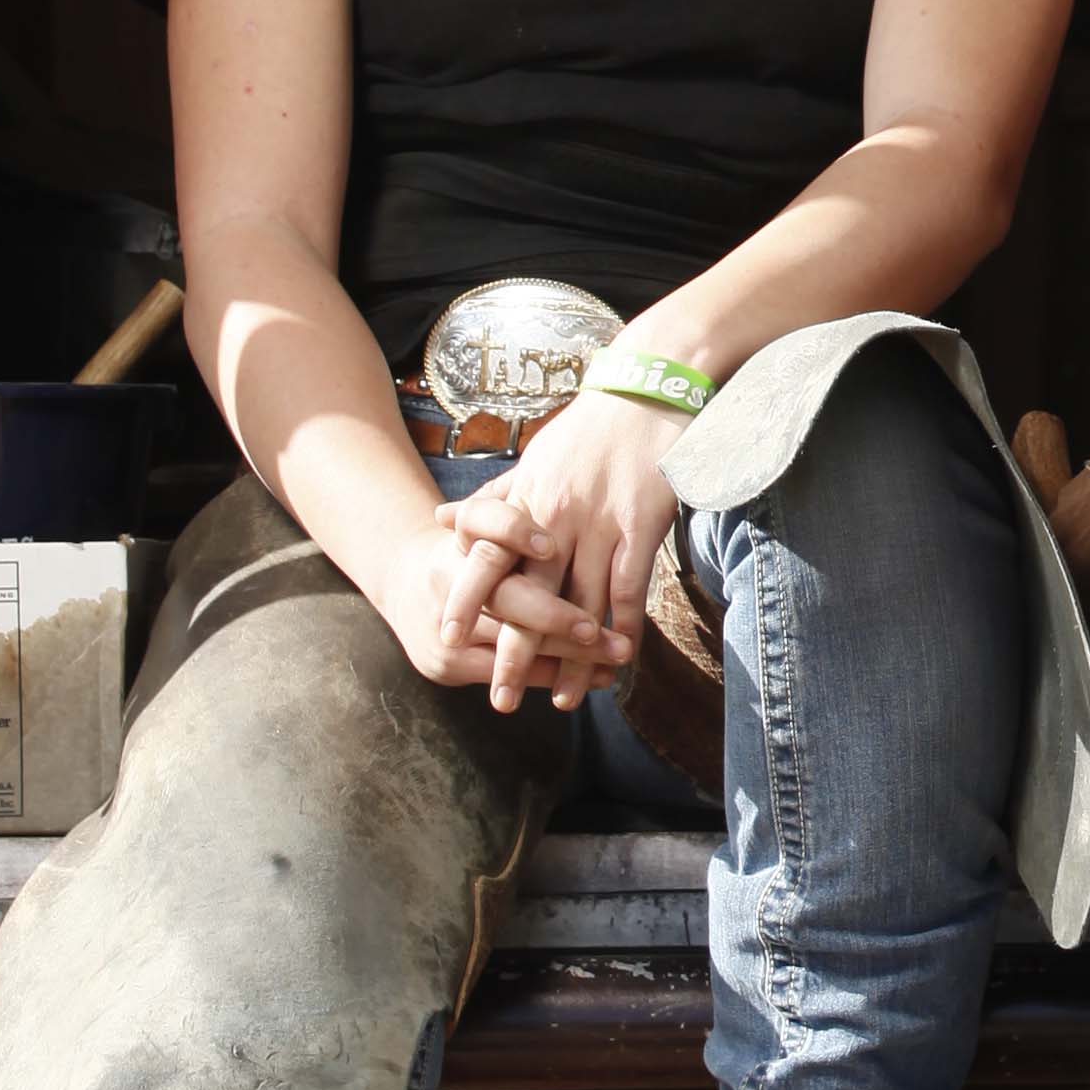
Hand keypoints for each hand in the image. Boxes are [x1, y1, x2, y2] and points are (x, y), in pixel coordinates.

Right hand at [366, 502, 616, 714]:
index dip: (512, 531)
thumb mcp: (492, 519)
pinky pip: (509, 671)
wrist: (407, 587)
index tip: (550, 545)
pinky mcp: (447, 662)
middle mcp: (447, 576)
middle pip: (503, 597)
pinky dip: (558, 674)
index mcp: (462, 534)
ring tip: (619, 653)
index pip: (481, 520)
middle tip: (597, 626)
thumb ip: (524, 495)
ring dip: (572, 653)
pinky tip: (601, 675)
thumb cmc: (475, 550)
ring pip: (515, 641)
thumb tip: (566, 463)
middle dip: (555, 615)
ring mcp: (444, 623)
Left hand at [441, 387, 681, 716]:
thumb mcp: (533, 458)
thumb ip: (493, 497)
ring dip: (573, 656)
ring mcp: (600, 524)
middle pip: (531, 596)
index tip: (450, 637)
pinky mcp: (641, 526)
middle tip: (499, 696)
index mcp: (527, 499)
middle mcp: (557, 516)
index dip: (470, 600)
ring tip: (563, 698)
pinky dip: (624, 626)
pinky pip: (629, 587)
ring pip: (582, 604)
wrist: (646, 391)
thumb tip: (443, 520)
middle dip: (515, 650)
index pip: (490, 558)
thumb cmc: (588, 427)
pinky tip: (617, 659)